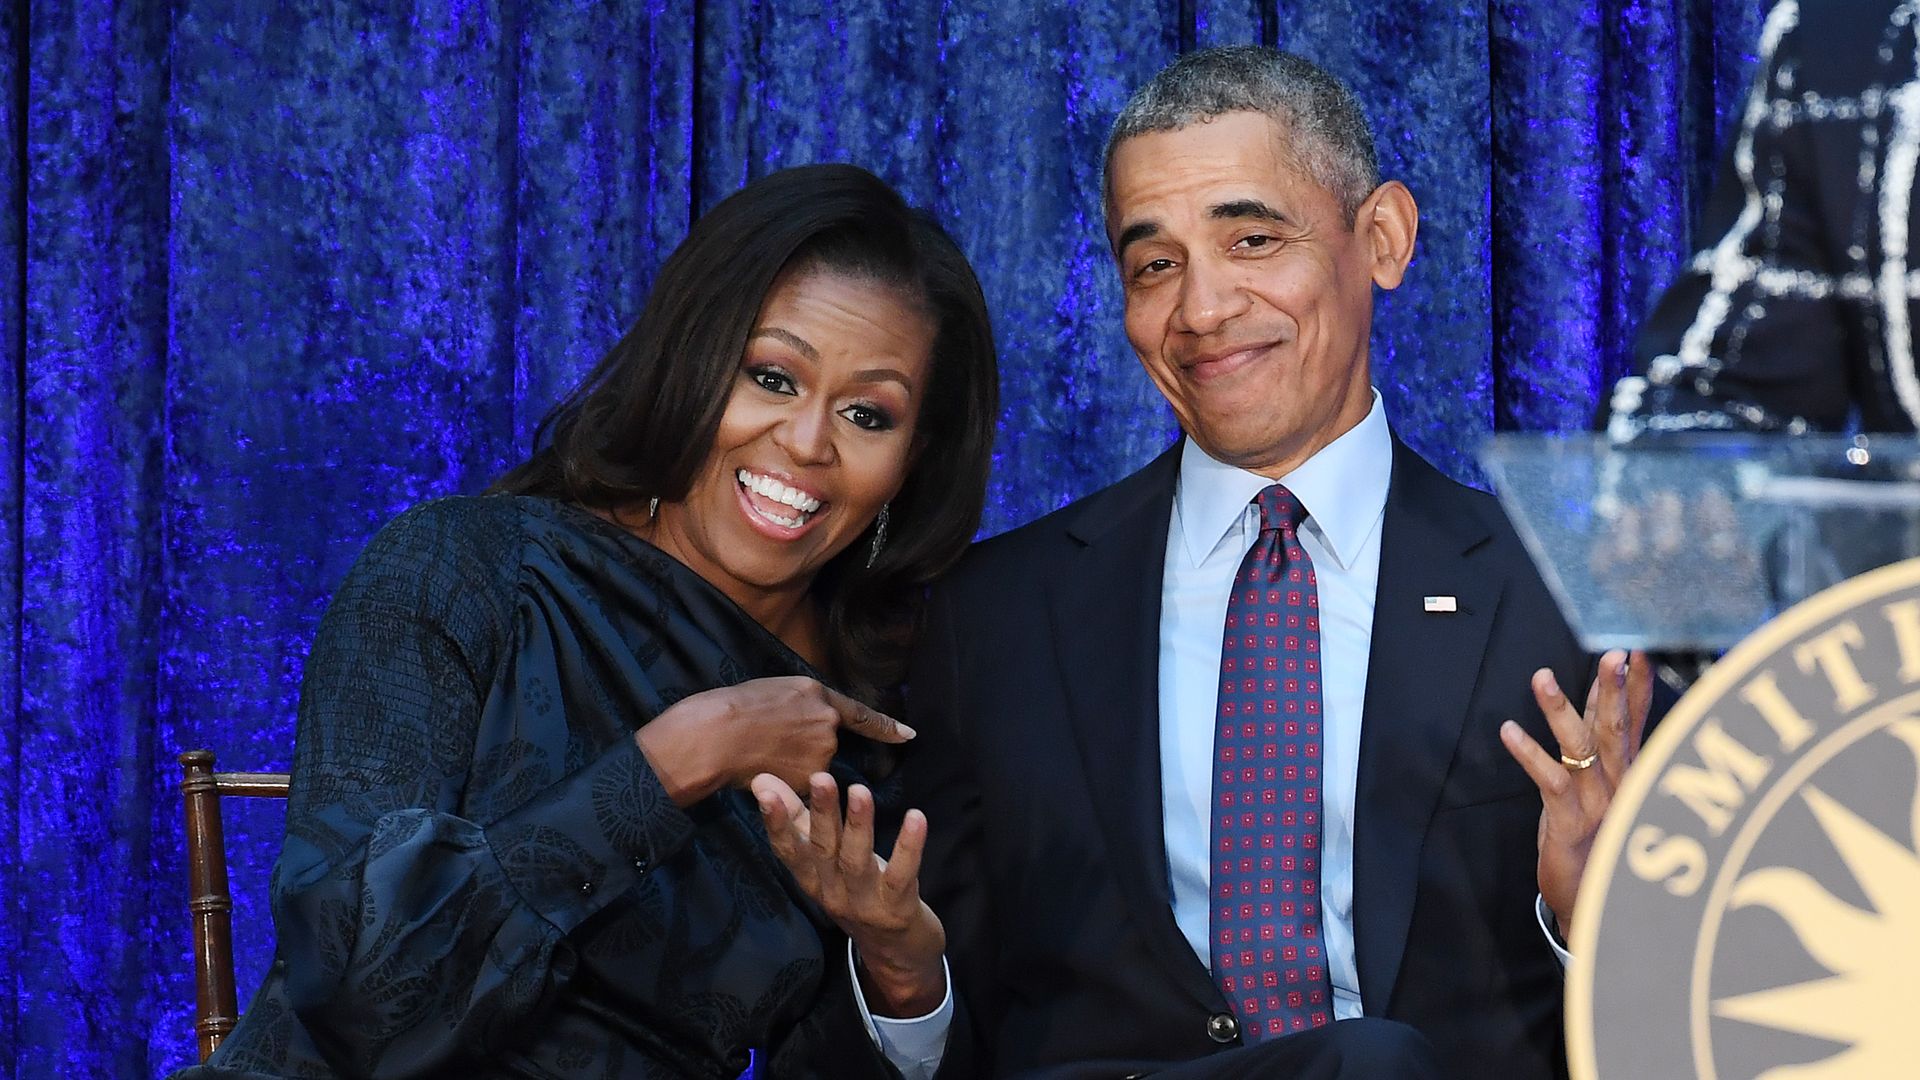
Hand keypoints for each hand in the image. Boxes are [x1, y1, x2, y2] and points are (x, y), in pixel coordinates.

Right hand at [634, 677, 913, 806]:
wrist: (717, 734)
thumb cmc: (734, 707)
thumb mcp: (775, 690)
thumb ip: (802, 703)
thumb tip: (808, 716)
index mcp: (817, 694)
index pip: (861, 713)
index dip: (886, 726)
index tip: (909, 735)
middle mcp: (827, 724)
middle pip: (826, 742)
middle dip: (804, 746)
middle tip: (770, 739)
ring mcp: (820, 753)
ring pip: (814, 766)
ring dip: (795, 764)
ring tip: (762, 753)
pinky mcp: (809, 780)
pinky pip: (802, 785)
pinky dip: (788, 782)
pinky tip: (764, 769)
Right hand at [751, 771, 946, 1017]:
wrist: (897, 955)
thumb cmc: (860, 893)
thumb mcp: (826, 861)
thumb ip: (798, 820)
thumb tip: (764, 779)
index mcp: (813, 880)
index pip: (788, 851)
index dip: (776, 823)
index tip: (764, 791)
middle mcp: (833, 894)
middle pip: (823, 851)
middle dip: (820, 813)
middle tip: (820, 778)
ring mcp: (864, 905)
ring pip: (857, 863)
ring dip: (859, 826)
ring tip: (860, 792)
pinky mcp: (897, 909)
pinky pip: (901, 875)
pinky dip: (908, 847)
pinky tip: (916, 817)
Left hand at [1499, 649, 1652, 932]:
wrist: (1594, 904)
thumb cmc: (1596, 838)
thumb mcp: (1601, 785)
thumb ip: (1603, 741)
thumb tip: (1606, 695)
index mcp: (1629, 773)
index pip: (1637, 722)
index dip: (1639, 686)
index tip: (1638, 648)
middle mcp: (1621, 785)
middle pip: (1618, 730)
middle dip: (1615, 690)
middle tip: (1613, 654)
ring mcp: (1599, 804)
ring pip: (1583, 749)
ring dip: (1562, 711)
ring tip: (1542, 676)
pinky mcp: (1570, 824)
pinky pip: (1551, 782)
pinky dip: (1529, 754)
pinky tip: (1508, 730)